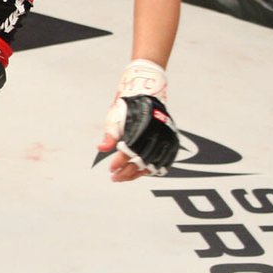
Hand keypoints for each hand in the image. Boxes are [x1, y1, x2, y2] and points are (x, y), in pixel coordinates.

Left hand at [97, 60, 178, 179]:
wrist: (148, 94)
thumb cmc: (128, 107)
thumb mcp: (115, 118)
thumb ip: (109, 135)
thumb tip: (101, 148)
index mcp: (140, 126)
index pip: (129, 150)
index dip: (120, 162)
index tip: (110, 169)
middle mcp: (155, 132)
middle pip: (141, 160)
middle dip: (127, 172)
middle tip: (115, 177)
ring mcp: (166, 137)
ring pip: (153, 164)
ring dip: (138, 173)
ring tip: (125, 177)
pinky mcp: (172, 140)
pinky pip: (166, 160)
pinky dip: (154, 169)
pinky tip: (142, 173)